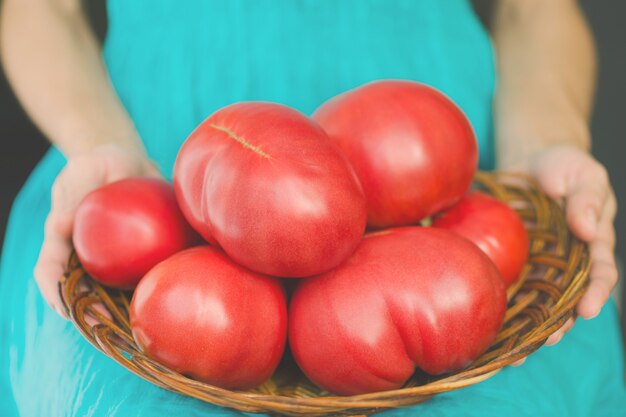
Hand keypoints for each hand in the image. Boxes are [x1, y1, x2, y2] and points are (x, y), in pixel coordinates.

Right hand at [34, 143, 160, 317]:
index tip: (64, 310)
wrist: (127, 163)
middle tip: (107, 329)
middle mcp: (83, 255)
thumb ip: (75, 190)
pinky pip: (140, 280)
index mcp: (62, 237)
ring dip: (120, 313)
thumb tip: (59, 225)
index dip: (53, 292)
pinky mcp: (134, 258)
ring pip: (110, 293)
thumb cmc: (101, 163)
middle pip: (80, 291)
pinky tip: (165, 302)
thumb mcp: (87, 168)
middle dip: (89, 315)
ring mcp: (108, 260)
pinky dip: (148, 292)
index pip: (50, 270)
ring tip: (136, 329)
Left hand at [509, 144, 617, 346]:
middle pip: (567, 299)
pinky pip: (508, 287)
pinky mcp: (513, 262)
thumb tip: (589, 230)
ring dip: (529, 326)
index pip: (600, 273)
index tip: (587, 309)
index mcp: (591, 244)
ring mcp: (539, 265)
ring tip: (517, 350)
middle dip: (559, 322)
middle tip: (547, 339)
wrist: (531, 163)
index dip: (596, 293)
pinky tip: (489, 329)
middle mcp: (567, 262)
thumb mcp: (582, 174)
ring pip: (537, 302)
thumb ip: (587, 199)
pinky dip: (501, 308)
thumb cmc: (564, 168)